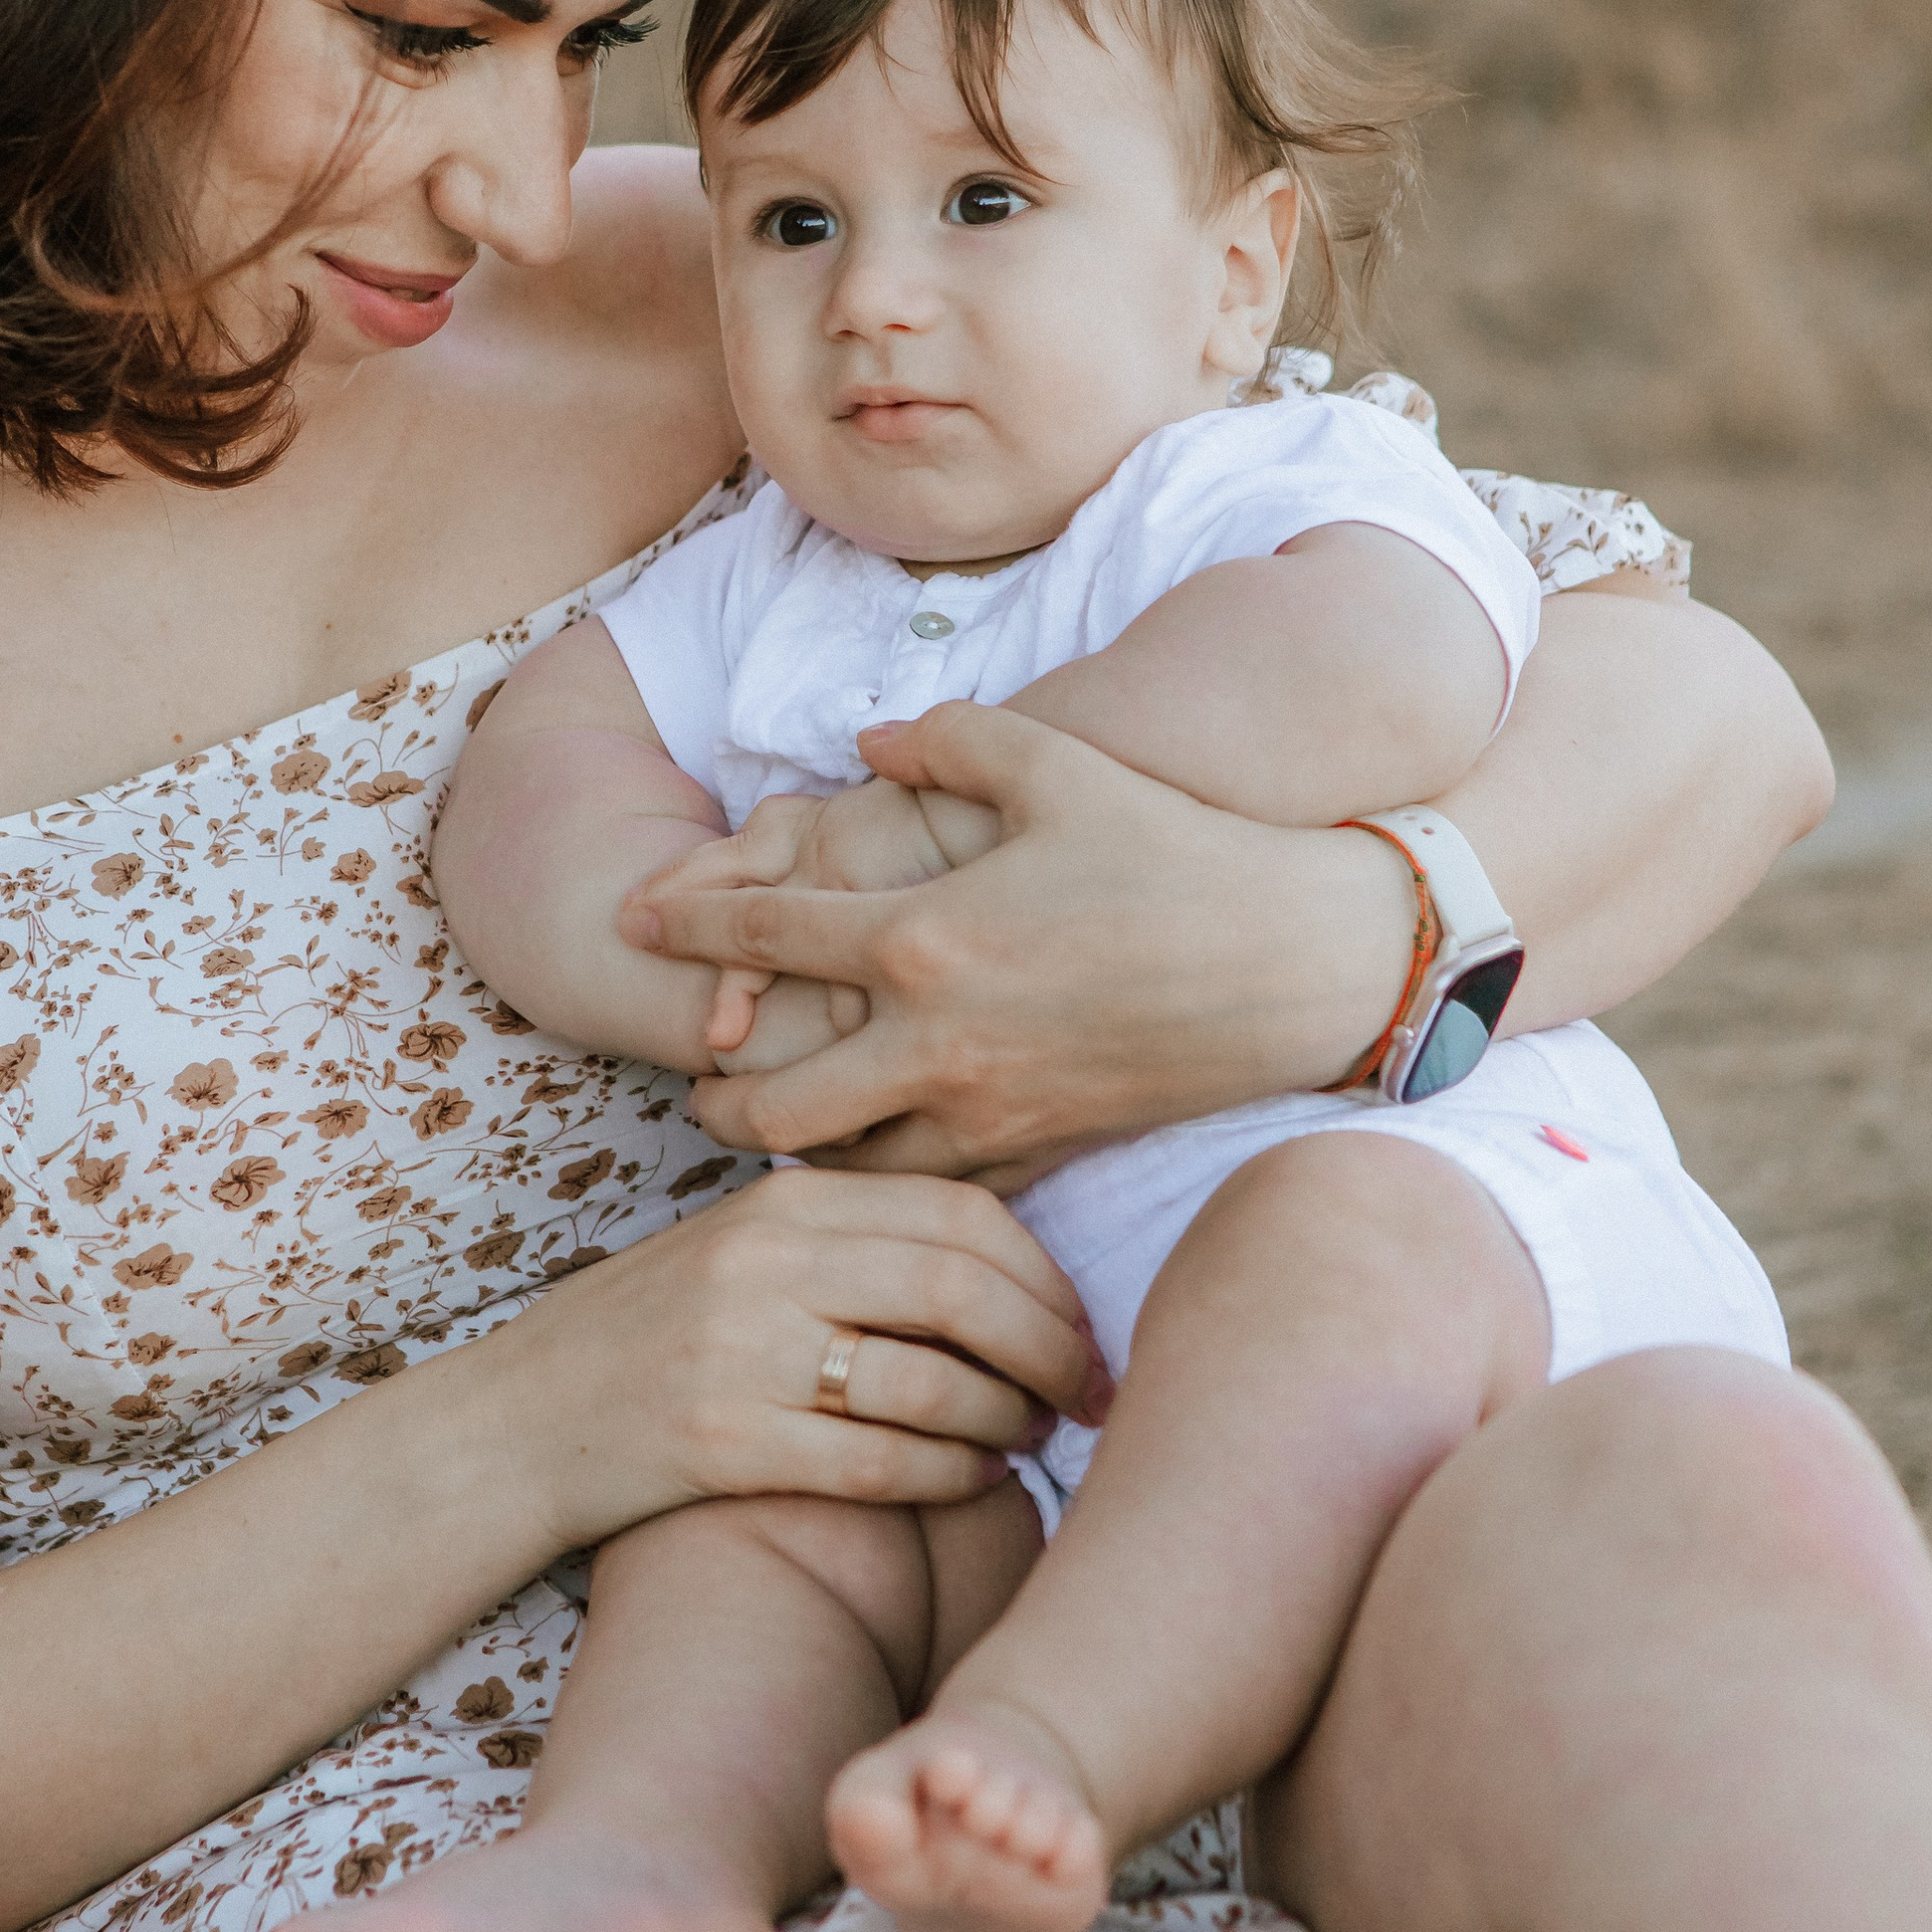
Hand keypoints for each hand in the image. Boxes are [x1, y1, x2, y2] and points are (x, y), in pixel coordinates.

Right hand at [506, 1160, 1099, 1551]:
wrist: (515, 1424)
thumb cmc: (648, 1341)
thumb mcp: (741, 1253)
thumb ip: (853, 1242)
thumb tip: (1007, 1266)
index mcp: (781, 1201)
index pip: (959, 1214)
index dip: (1045, 1275)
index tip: (1085, 1327)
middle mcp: (764, 1262)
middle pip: (963, 1288)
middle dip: (1054, 1347)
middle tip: (1095, 1394)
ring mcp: (740, 1351)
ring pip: (931, 1380)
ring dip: (1009, 1417)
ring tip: (1035, 1437)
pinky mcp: (724, 1443)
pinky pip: (879, 1462)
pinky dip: (950, 1474)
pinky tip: (977, 1478)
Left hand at [624, 699, 1413, 1178]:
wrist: (1298, 961)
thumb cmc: (1175, 850)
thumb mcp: (1056, 765)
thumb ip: (944, 738)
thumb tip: (863, 744)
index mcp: (925, 936)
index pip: (764, 936)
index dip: (685, 921)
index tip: (633, 915)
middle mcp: (937, 1040)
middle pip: (772, 1104)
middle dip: (715, 1095)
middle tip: (698, 1077)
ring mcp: (988, 1112)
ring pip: (842, 1171)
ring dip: (794, 1152)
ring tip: (773, 1126)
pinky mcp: (1039, 1155)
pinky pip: (930, 1193)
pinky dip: (886, 1181)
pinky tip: (873, 1157)